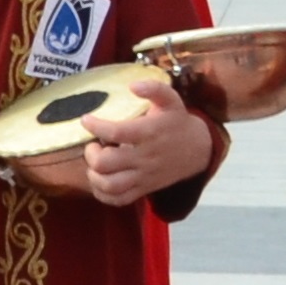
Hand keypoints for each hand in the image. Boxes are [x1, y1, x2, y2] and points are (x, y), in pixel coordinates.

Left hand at [78, 94, 216, 206]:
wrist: (199, 149)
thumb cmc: (176, 122)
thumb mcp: (171, 101)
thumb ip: (155, 89)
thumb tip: (134, 85)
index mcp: (149, 133)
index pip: (116, 132)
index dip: (95, 126)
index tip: (86, 120)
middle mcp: (145, 157)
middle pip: (106, 163)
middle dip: (92, 153)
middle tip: (95, 145)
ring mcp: (144, 176)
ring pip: (109, 185)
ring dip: (94, 175)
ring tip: (97, 163)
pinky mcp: (144, 188)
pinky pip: (118, 199)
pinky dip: (102, 193)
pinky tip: (100, 178)